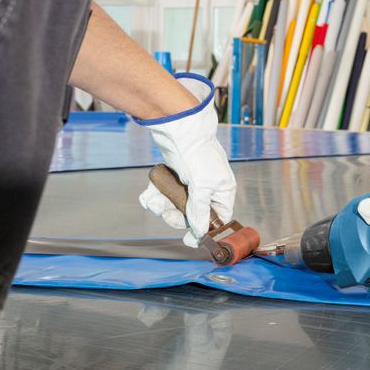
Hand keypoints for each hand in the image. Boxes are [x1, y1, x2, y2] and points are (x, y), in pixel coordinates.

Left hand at [137, 74, 235, 246]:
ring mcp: (189, 184)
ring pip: (174, 206)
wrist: (180, 130)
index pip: (217, 218)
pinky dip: (153, 196)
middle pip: (191, 215)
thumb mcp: (203, 185)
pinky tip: (148, 194)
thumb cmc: (198, 154)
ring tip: (153, 199)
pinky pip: (163, 195)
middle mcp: (207, 189)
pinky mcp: (173, 178)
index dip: (203, 229)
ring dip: (161, 205)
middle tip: (164, 211)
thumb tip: (200, 232)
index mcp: (222, 191)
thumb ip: (200, 211)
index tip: (188, 240)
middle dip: (174, 215)